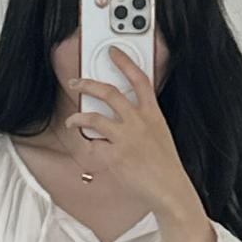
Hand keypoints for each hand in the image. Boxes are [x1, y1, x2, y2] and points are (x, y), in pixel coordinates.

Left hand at [68, 47, 212, 241]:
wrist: (170, 189)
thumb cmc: (164, 165)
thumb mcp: (160, 134)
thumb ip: (142, 120)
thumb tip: (117, 114)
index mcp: (153, 114)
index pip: (140, 79)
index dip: (125, 62)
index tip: (113, 52)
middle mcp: (139, 122)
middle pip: (109, 93)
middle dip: (88, 84)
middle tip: (77, 82)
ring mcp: (126, 138)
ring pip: (93, 117)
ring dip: (77, 117)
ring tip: (71, 120)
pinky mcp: (114, 155)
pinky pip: (93, 146)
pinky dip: (89, 148)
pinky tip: (92, 151)